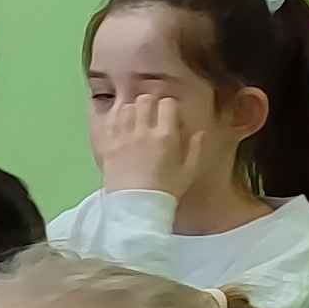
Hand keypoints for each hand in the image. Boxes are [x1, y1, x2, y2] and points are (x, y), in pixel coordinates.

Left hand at [96, 91, 211, 200]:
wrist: (136, 207)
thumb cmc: (165, 191)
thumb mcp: (188, 172)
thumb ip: (195, 148)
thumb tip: (200, 132)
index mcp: (166, 136)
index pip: (167, 104)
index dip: (169, 108)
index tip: (169, 117)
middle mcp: (143, 131)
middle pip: (145, 99)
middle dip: (150, 104)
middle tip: (151, 117)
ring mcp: (123, 136)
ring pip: (127, 106)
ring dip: (133, 110)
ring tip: (135, 121)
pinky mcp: (108, 143)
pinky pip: (111, 119)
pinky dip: (116, 117)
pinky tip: (121, 125)